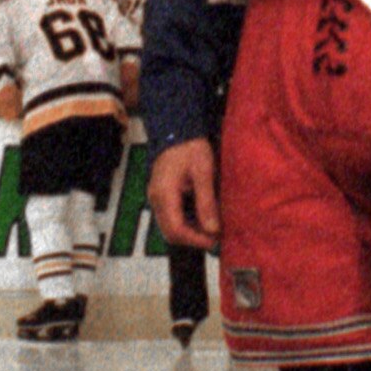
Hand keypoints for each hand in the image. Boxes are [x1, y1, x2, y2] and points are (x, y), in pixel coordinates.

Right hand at [148, 137, 222, 252]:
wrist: (177, 130)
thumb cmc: (190, 147)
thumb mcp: (204, 173)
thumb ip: (207, 202)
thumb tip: (213, 230)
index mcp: (164, 194)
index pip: (176, 229)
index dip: (196, 240)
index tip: (215, 240)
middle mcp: (155, 199)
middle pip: (170, 233)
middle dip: (193, 239)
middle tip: (215, 237)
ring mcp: (155, 198)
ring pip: (170, 227)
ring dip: (190, 232)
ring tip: (211, 227)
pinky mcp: (160, 196)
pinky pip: (171, 217)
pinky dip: (186, 222)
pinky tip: (202, 217)